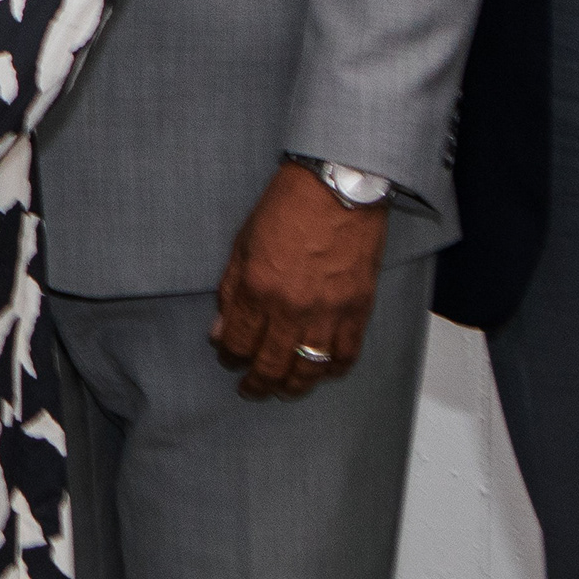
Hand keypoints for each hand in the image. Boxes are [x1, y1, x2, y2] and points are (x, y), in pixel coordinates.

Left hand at [211, 162, 387, 400]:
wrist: (337, 188)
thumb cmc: (287, 207)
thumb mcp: (243, 243)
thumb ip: (230, 290)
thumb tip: (220, 329)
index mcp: (255, 288)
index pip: (236, 342)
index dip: (229, 357)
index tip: (229, 358)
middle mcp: (289, 308)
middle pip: (270, 365)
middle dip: (257, 384)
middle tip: (252, 390)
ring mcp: (326, 312)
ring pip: (307, 370)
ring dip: (293, 387)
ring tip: (284, 390)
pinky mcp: (357, 310)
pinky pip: (345, 356)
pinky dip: (333, 370)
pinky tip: (323, 373)